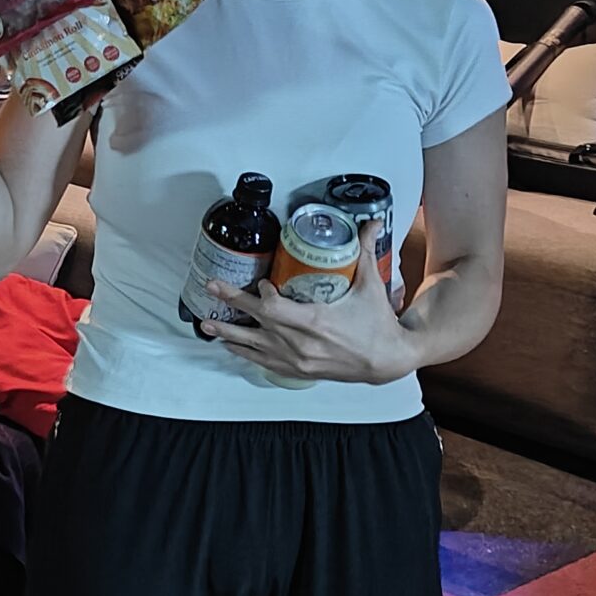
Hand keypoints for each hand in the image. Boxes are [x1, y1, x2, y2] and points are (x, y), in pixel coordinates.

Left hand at [201, 259, 415, 384]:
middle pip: (257, 323)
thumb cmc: (378, 324)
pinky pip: (264, 363)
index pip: (273, 308)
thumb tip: (369, 223)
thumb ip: (365, 252)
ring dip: (229, 335)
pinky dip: (247, 353)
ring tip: (208, 325)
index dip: (261, 294)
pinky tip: (233, 347)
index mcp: (314, 322)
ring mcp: (297, 361)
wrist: (387, 361)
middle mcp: (300, 344)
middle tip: (212, 289)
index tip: (261, 282)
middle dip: (232, 305)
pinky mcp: (298, 372)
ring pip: (254, 347)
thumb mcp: (371, 286)